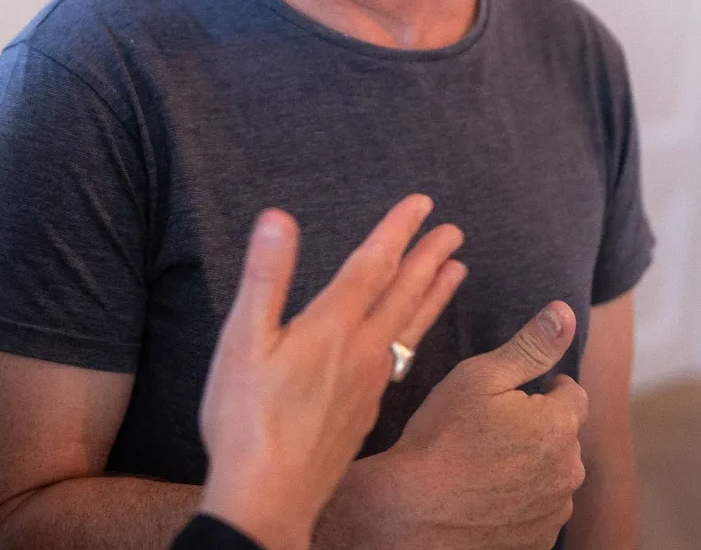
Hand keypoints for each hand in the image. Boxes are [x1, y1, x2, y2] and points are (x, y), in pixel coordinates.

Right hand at [197, 196, 466, 549]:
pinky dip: (419, 332)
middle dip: (427, 257)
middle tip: (453, 231)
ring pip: (412, 327)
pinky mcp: (367, 412)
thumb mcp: (243, 340)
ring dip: (435, 295)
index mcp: (331, 328)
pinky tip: (413, 337)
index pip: (372, 265)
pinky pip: (405, 357)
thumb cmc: (247, 420)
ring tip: (458, 272)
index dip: (397, 230)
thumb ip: (265, 276)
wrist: (269, 497)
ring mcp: (369, 385)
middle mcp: (360, 353)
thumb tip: (279, 219)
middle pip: (403, 294)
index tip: (421, 204)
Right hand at [351, 302, 588, 549]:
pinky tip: (484, 494)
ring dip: (531, 467)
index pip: (573, 393)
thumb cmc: (441, 439)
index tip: (511, 394)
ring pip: (552, 476)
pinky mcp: (538, 541)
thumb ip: (529, 346)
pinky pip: (538, 511)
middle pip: (564, 437)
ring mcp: (554, 512)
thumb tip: (565, 311)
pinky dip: (519, 501)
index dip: (543, 387)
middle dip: (538, 428)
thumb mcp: (480, 377)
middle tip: (490, 428)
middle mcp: (568, 472)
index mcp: (558, 425)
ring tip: (483, 464)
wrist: (414, 514)